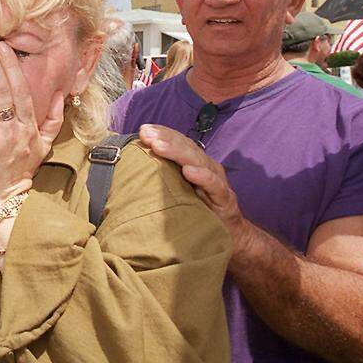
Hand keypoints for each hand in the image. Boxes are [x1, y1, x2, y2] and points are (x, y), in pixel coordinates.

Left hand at [0, 36, 62, 215]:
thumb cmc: (20, 172)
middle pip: (1, 88)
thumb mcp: (43, 147)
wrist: (2, 202)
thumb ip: (52, 120)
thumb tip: (62, 95)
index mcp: (27, 126)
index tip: (2, 45)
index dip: (11, 66)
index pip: (20, 89)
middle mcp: (11, 128)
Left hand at [139, 124, 250, 244]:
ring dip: (177, 152)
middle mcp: (206, 167)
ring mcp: (216, 181)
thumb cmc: (199, 208)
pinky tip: (188, 171)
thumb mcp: (179, 189)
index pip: (178, 141)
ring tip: (159, 146)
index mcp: (194, 162)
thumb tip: (133, 166)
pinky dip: (202, 177)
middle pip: (186, 147)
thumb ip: (163, 175)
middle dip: (165, 138)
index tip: (143, 130)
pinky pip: (214, 185)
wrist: (229, 232)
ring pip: (198, 161)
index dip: (162, 133)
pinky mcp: (224, 199)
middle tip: (147, 134)